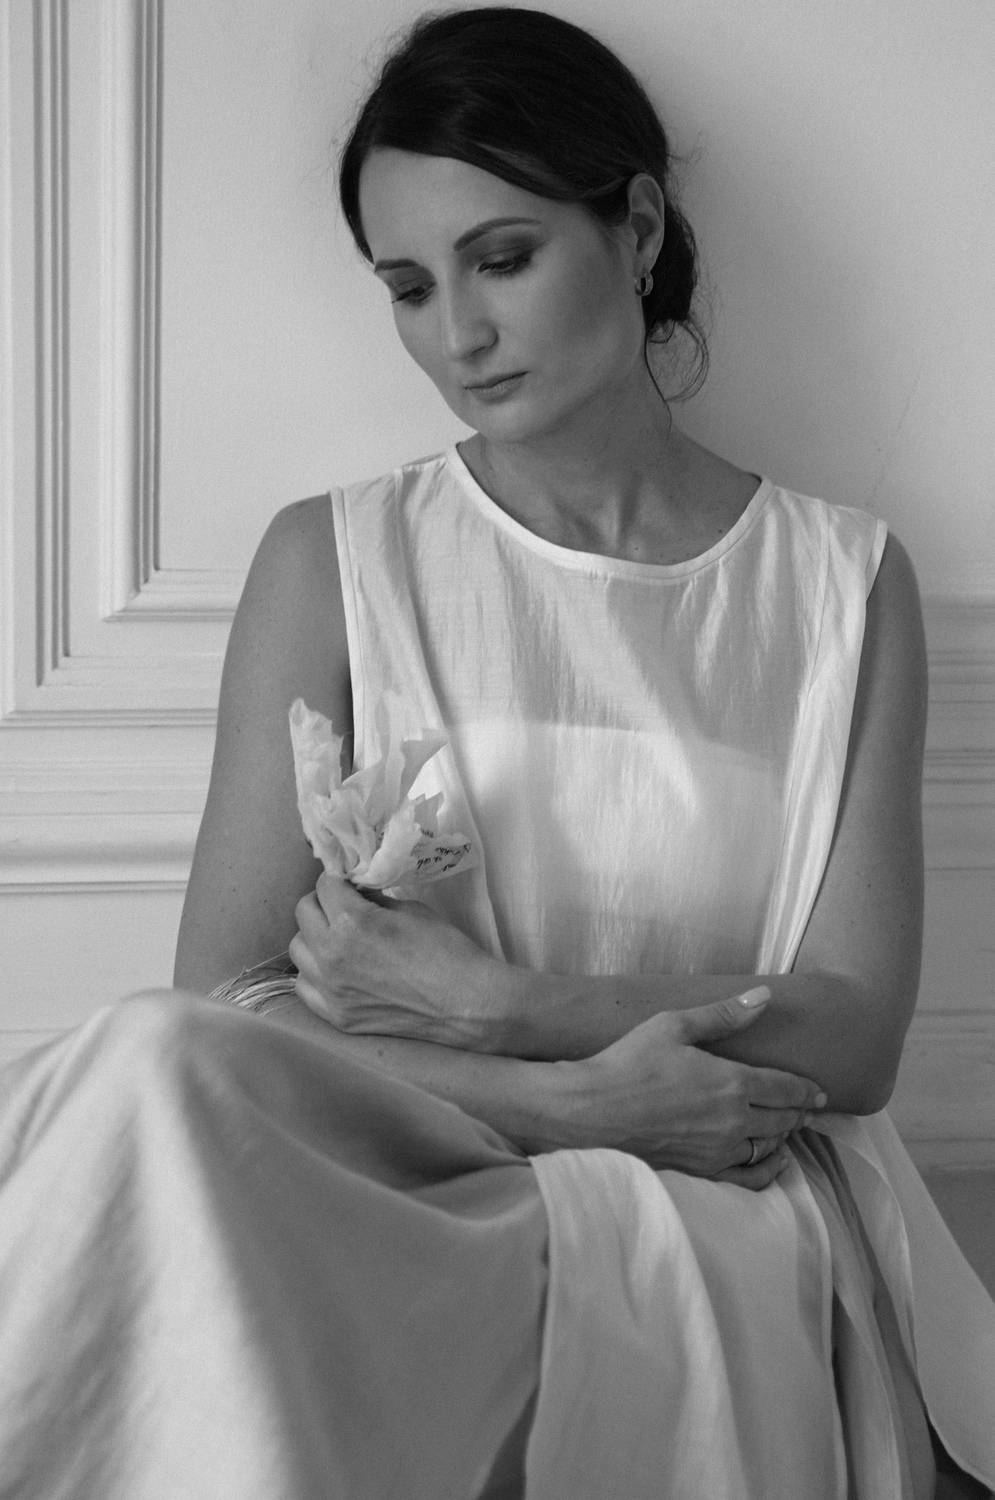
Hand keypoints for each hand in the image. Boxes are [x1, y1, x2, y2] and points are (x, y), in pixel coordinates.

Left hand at [289, 872, 503, 1048]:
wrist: (467, 1003)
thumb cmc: (446, 950)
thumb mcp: (410, 909)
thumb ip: (374, 900)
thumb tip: (356, 892)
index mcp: (352, 922)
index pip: (324, 885)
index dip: (339, 879)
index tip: (349, 882)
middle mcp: (331, 955)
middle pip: (304, 912)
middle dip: (324, 902)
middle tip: (345, 905)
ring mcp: (330, 990)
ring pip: (298, 950)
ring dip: (315, 937)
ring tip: (339, 938)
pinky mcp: (336, 1016)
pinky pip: (305, 986)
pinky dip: (315, 973)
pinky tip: (337, 970)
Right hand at [556, 988, 824, 1187]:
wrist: (592, 1112)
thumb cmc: (629, 1064)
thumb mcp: (674, 1026)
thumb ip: (724, 1015)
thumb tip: (764, 997)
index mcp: (732, 1082)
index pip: (786, 1088)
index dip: (807, 1089)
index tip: (820, 1091)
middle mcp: (735, 1120)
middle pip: (784, 1118)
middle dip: (800, 1111)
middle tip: (810, 1107)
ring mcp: (720, 1150)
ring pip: (769, 1146)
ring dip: (785, 1135)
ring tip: (790, 1127)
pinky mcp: (703, 1171)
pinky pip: (750, 1176)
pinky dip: (769, 1169)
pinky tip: (774, 1162)